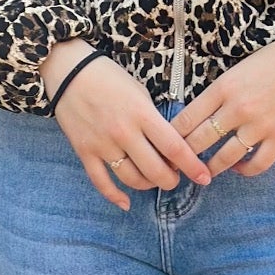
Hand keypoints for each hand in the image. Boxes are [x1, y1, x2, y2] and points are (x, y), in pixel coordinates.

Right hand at [40, 40, 211, 212]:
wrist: (70, 71)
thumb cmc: (109, 77)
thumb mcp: (140, 92)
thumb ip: (154, 119)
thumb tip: (169, 145)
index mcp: (142, 114)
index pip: (174, 147)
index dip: (192, 166)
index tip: (204, 176)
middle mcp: (124, 132)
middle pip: (155, 170)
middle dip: (171, 180)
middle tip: (176, 178)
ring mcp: (103, 144)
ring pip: (131, 179)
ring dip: (148, 185)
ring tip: (154, 180)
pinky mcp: (85, 151)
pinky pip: (101, 182)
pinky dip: (115, 196)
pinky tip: (126, 203)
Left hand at [171, 29, 274, 177]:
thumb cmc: (271, 60)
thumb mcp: (236, 70)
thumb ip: (217, 94)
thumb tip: (196, 118)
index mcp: (223, 87)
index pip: (186, 119)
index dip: (170, 137)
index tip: (163, 146)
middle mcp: (238, 108)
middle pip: (200, 141)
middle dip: (183, 157)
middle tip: (176, 166)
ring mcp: (260, 124)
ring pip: (225, 158)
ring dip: (211, 168)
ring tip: (203, 173)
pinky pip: (258, 164)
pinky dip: (245, 171)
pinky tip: (238, 168)